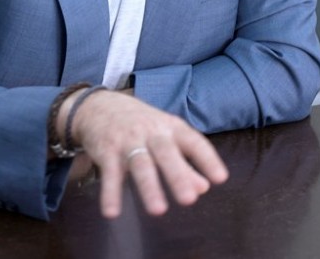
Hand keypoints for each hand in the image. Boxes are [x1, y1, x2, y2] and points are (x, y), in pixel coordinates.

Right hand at [64, 89, 228, 217]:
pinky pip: (110, 174)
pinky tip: (112, 213)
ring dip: (149, 187)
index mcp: (170, 127)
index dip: (207, 158)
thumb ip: (185, 163)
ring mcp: (127, 141)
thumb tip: (204, 188)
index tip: (221, 178)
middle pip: (166, 153)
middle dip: (177, 175)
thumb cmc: (141, 125)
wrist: (98, 105)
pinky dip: (110, 193)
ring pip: (140, 164)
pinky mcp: (106, 151)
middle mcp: (150, 132)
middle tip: (189, 200)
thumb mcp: (165, 137)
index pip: (193, 141)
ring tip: (158, 211)